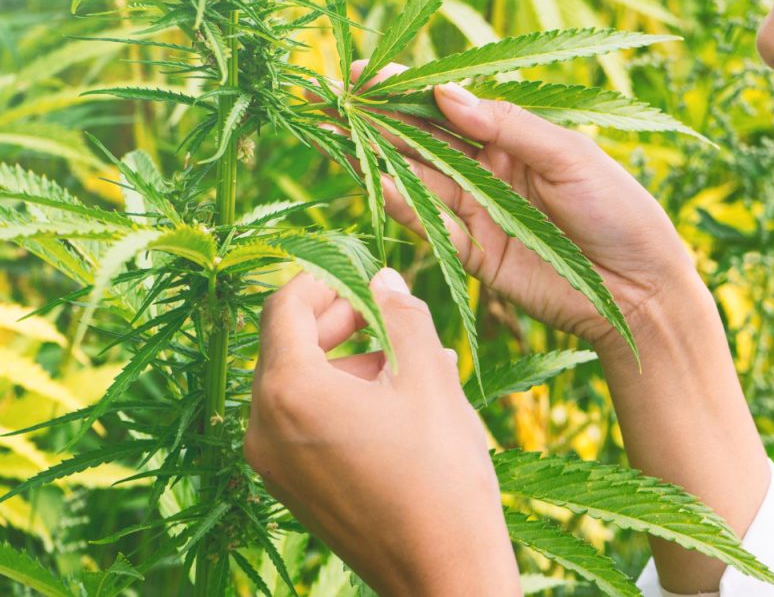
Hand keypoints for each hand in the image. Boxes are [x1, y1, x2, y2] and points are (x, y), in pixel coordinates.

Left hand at [244, 268, 520, 595]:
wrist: (444, 572)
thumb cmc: (440, 472)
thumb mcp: (429, 378)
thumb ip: (402, 316)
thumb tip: (383, 279)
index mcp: (289, 391)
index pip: (284, 307)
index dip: (323, 280)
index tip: (361, 272)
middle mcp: (263, 427)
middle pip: (287, 347)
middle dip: (339, 322)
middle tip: (388, 313)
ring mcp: (271, 465)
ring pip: (299, 386)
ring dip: (347, 363)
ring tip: (412, 365)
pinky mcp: (291, 490)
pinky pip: (303, 425)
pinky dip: (340, 402)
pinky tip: (397, 406)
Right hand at [330, 60, 706, 358]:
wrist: (640, 289)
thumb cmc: (620, 211)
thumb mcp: (571, 156)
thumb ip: (508, 127)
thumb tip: (446, 92)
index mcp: (516, 138)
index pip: (450, 107)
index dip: (407, 90)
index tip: (365, 71)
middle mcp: (490, 171)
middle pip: (422, 140)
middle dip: (376, 118)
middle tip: (328, 95)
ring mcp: (479, 213)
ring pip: (418, 179)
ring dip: (376, 155)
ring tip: (334, 130)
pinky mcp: (475, 254)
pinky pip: (431, 225)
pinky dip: (400, 204)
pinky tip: (371, 177)